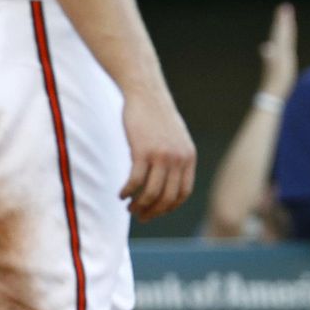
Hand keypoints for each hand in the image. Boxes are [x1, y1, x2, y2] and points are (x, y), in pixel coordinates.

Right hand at [118, 91, 197, 220]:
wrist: (146, 93)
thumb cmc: (157, 116)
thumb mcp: (175, 138)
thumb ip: (176, 159)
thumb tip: (167, 182)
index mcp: (188, 157)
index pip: (183, 193)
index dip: (169, 207)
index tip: (156, 212)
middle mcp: (178, 159)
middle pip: (167, 198)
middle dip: (152, 212)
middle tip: (140, 216)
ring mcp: (161, 156)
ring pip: (150, 193)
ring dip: (139, 205)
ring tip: (129, 207)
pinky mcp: (143, 151)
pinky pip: (135, 181)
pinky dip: (127, 192)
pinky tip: (121, 194)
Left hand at [258, 2, 297, 99]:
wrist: (271, 94)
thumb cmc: (277, 83)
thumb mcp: (276, 71)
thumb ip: (271, 57)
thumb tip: (266, 47)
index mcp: (276, 50)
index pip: (281, 31)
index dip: (284, 20)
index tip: (285, 7)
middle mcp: (274, 50)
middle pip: (278, 32)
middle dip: (282, 20)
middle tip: (284, 8)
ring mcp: (275, 56)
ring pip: (278, 38)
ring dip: (281, 28)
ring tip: (282, 19)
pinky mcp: (276, 62)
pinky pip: (280, 46)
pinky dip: (281, 39)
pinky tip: (275, 42)